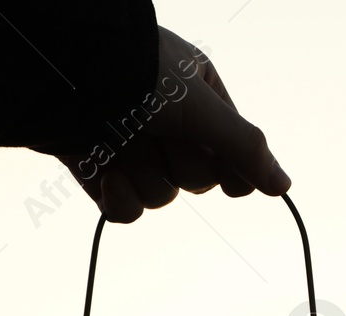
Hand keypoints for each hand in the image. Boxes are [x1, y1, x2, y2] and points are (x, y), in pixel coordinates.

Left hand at [59, 28, 290, 222]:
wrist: (61, 75)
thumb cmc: (137, 76)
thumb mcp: (201, 107)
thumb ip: (244, 147)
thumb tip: (284, 185)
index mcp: (201, 98)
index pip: (234, 154)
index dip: (234, 171)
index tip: (233, 182)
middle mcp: (170, 125)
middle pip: (199, 180)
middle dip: (180, 164)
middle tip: (159, 133)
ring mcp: (135, 149)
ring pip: (162, 196)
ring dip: (143, 174)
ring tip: (118, 143)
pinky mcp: (102, 172)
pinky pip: (127, 210)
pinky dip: (118, 197)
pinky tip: (105, 172)